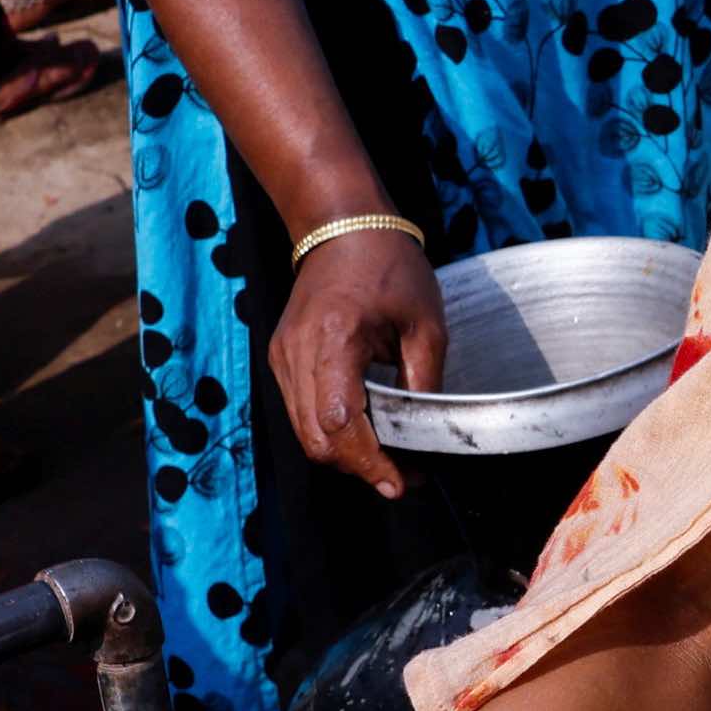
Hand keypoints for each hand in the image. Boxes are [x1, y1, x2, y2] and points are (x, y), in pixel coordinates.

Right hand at [271, 223, 454, 500]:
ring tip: (387, 460)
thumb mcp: (425, 323)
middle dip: (358, 466)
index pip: (340, 422)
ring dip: (343, 454)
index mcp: (334, 338)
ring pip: (304, 432)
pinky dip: (329, 431)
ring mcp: (282, 356)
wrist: (341, 227)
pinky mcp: (280, 358)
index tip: (399, 483)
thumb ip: (424, 382)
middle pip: (316, 438)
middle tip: (401, 477)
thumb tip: (429, 437)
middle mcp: (297, 352)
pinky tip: (364, 432)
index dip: (368, 462)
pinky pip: (300, 411)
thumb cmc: (389, 266)